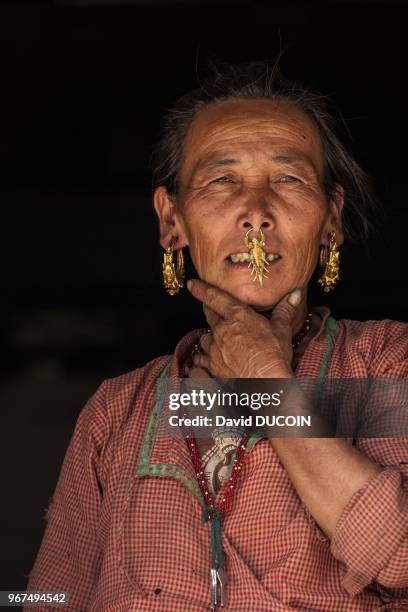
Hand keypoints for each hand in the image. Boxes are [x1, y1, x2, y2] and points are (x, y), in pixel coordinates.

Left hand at [187, 279, 302, 377]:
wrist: (264, 382)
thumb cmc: (274, 354)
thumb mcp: (282, 329)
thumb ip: (285, 309)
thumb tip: (295, 294)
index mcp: (237, 316)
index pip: (214, 297)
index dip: (201, 289)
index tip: (192, 284)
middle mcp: (222, 330)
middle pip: (209, 316)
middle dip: (207, 310)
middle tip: (207, 308)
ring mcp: (215, 349)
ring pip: (204, 338)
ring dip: (208, 336)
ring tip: (213, 339)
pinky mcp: (213, 366)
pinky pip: (201, 359)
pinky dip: (201, 358)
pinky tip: (202, 360)